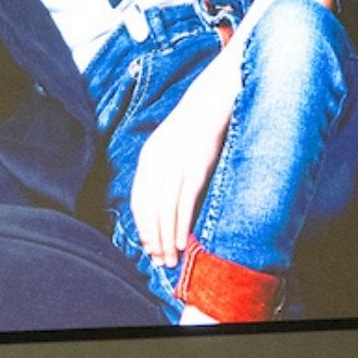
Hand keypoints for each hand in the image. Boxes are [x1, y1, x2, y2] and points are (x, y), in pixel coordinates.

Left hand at [128, 55, 242, 269]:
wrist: (218, 96)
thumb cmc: (200, 126)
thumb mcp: (176, 147)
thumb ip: (167, 171)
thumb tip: (166, 202)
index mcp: (149, 158)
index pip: (139, 201)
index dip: (142, 227)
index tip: (148, 248)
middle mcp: (157, 161)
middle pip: (148, 209)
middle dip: (152, 239)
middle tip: (159, 261)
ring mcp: (176, 162)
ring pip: (164, 208)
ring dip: (166, 237)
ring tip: (170, 258)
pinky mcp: (196, 163)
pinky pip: (184, 199)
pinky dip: (180, 222)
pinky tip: (181, 240)